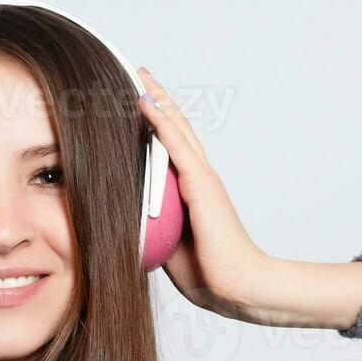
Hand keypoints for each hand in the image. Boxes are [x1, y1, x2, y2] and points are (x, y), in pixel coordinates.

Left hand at [135, 68, 268, 318]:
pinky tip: (145, 102)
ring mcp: (202, 178)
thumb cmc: (208, 271)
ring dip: (159, 100)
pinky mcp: (202, 185)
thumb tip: (125, 221)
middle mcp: (199, 177)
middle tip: (140, 74)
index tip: (138, 102)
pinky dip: (161, 122)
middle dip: (159, 99)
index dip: (157, 124)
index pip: (172, 148)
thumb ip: (151, 226)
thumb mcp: (168, 243)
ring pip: (177, 129)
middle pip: (176, 128)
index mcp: (192, 190)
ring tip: (141, 76)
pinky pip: (177, 146)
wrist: (237, 286)